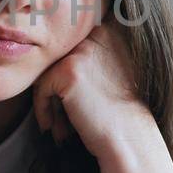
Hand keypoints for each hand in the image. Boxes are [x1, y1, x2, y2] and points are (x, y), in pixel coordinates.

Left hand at [32, 24, 172, 172]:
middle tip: (62, 120)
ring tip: (58, 127)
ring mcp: (83, 51)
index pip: (73, 51)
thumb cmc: (123, 116)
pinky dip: (42, 109)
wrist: (130, 138)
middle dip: (58, 93)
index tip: (72, 105)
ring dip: (50, 102)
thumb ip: (92, 61)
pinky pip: (41, 87)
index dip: (70, 82)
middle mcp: (98, 36)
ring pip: (48, 73)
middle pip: (60, 60)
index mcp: (111, 34)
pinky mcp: (68, 70)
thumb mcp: (114, 76)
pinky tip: (53, 128)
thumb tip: (58, 63)